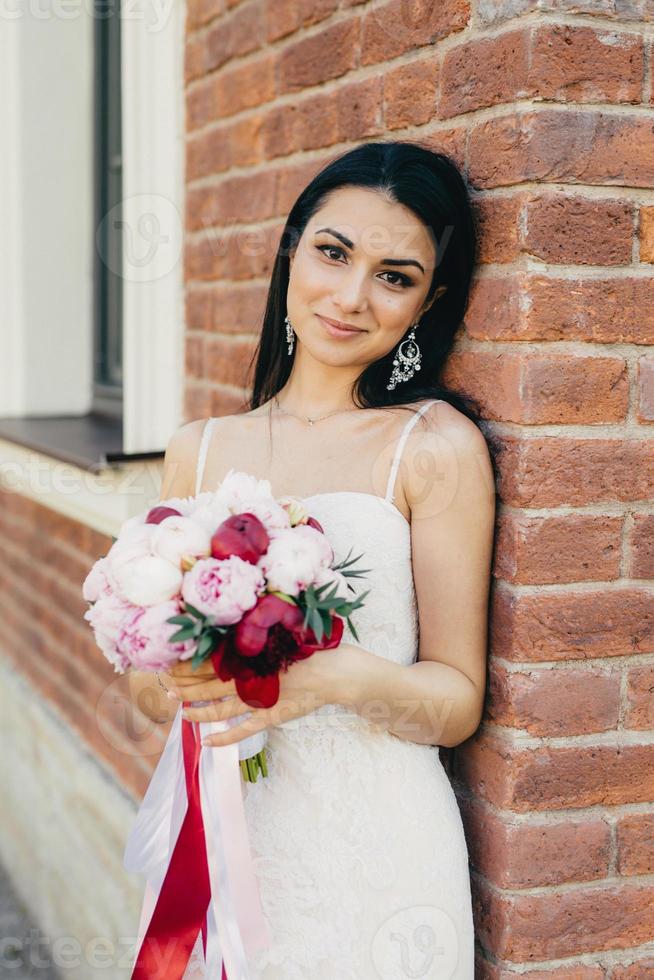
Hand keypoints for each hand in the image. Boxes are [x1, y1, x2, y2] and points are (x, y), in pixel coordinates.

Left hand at [162, 645, 351, 746]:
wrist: (338, 671)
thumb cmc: (311, 646)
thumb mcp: (282, 632)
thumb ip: (256, 635)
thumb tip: (229, 629)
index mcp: (253, 654)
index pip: (212, 659)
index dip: (190, 662)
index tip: (171, 661)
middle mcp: (253, 676)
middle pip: (210, 683)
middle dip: (187, 685)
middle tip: (167, 686)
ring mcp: (262, 699)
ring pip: (221, 707)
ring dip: (198, 710)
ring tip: (180, 711)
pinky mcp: (272, 716)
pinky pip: (244, 730)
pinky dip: (225, 737)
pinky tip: (207, 742)